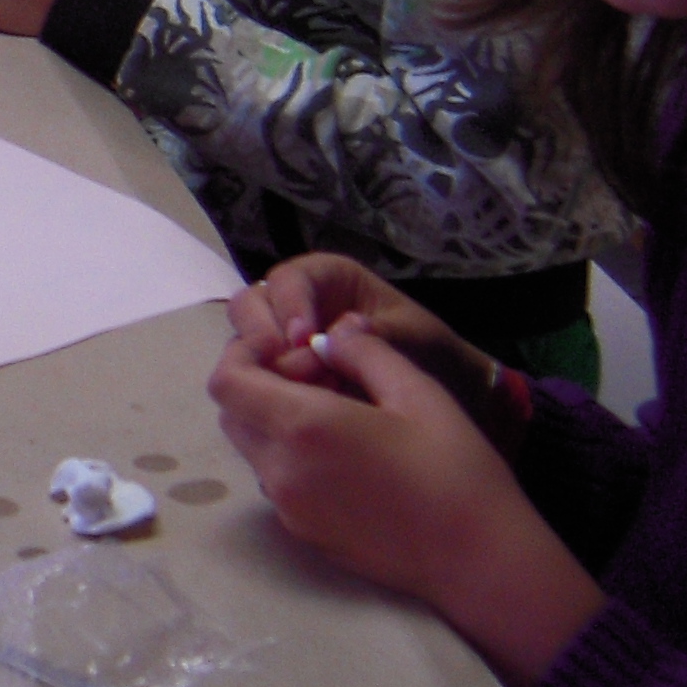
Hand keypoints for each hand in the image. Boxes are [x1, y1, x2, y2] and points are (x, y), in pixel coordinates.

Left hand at [208, 315, 603, 686]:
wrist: (476, 560)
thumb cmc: (456, 470)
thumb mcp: (418, 392)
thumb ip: (364, 352)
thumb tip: (330, 332)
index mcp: (303, 426)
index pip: (226, 381)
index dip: (245, 355)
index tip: (291, 350)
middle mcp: (281, 470)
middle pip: (233, 415)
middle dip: (260, 387)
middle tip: (319, 378)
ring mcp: (288, 509)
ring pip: (253, 450)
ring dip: (276, 424)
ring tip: (339, 417)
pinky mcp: (303, 534)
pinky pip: (277, 484)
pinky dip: (293, 459)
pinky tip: (348, 458)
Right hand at [223, 252, 496, 410]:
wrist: (441, 388)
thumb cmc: (428, 350)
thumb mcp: (412, 337)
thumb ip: (376, 334)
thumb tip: (336, 333)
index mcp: (326, 277)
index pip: (290, 279)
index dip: (290, 305)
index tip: (303, 339)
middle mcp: (296, 303)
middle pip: (251, 304)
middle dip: (260, 333)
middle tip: (283, 365)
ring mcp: (282, 340)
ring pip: (244, 341)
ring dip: (258, 365)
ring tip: (290, 391)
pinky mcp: (280, 374)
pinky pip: (255, 377)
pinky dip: (265, 391)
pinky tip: (292, 409)